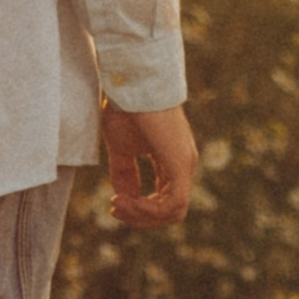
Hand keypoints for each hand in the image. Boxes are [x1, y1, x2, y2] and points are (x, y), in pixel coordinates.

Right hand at [102, 100, 196, 229]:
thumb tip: (124, 199)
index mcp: (172, 160)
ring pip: (173, 212)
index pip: (165, 200)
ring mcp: (185, 163)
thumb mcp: (121, 147)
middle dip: (140, 216)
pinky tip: (125, 200)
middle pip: (171, 212)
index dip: (140, 209)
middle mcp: (184, 164)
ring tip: (117, 204)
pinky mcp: (180, 163)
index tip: (113, 203)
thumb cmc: (125, 107)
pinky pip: (172, 203)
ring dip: (142, 215)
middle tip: (114, 208)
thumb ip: (124, 173)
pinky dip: (148, 209)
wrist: (132, 82)